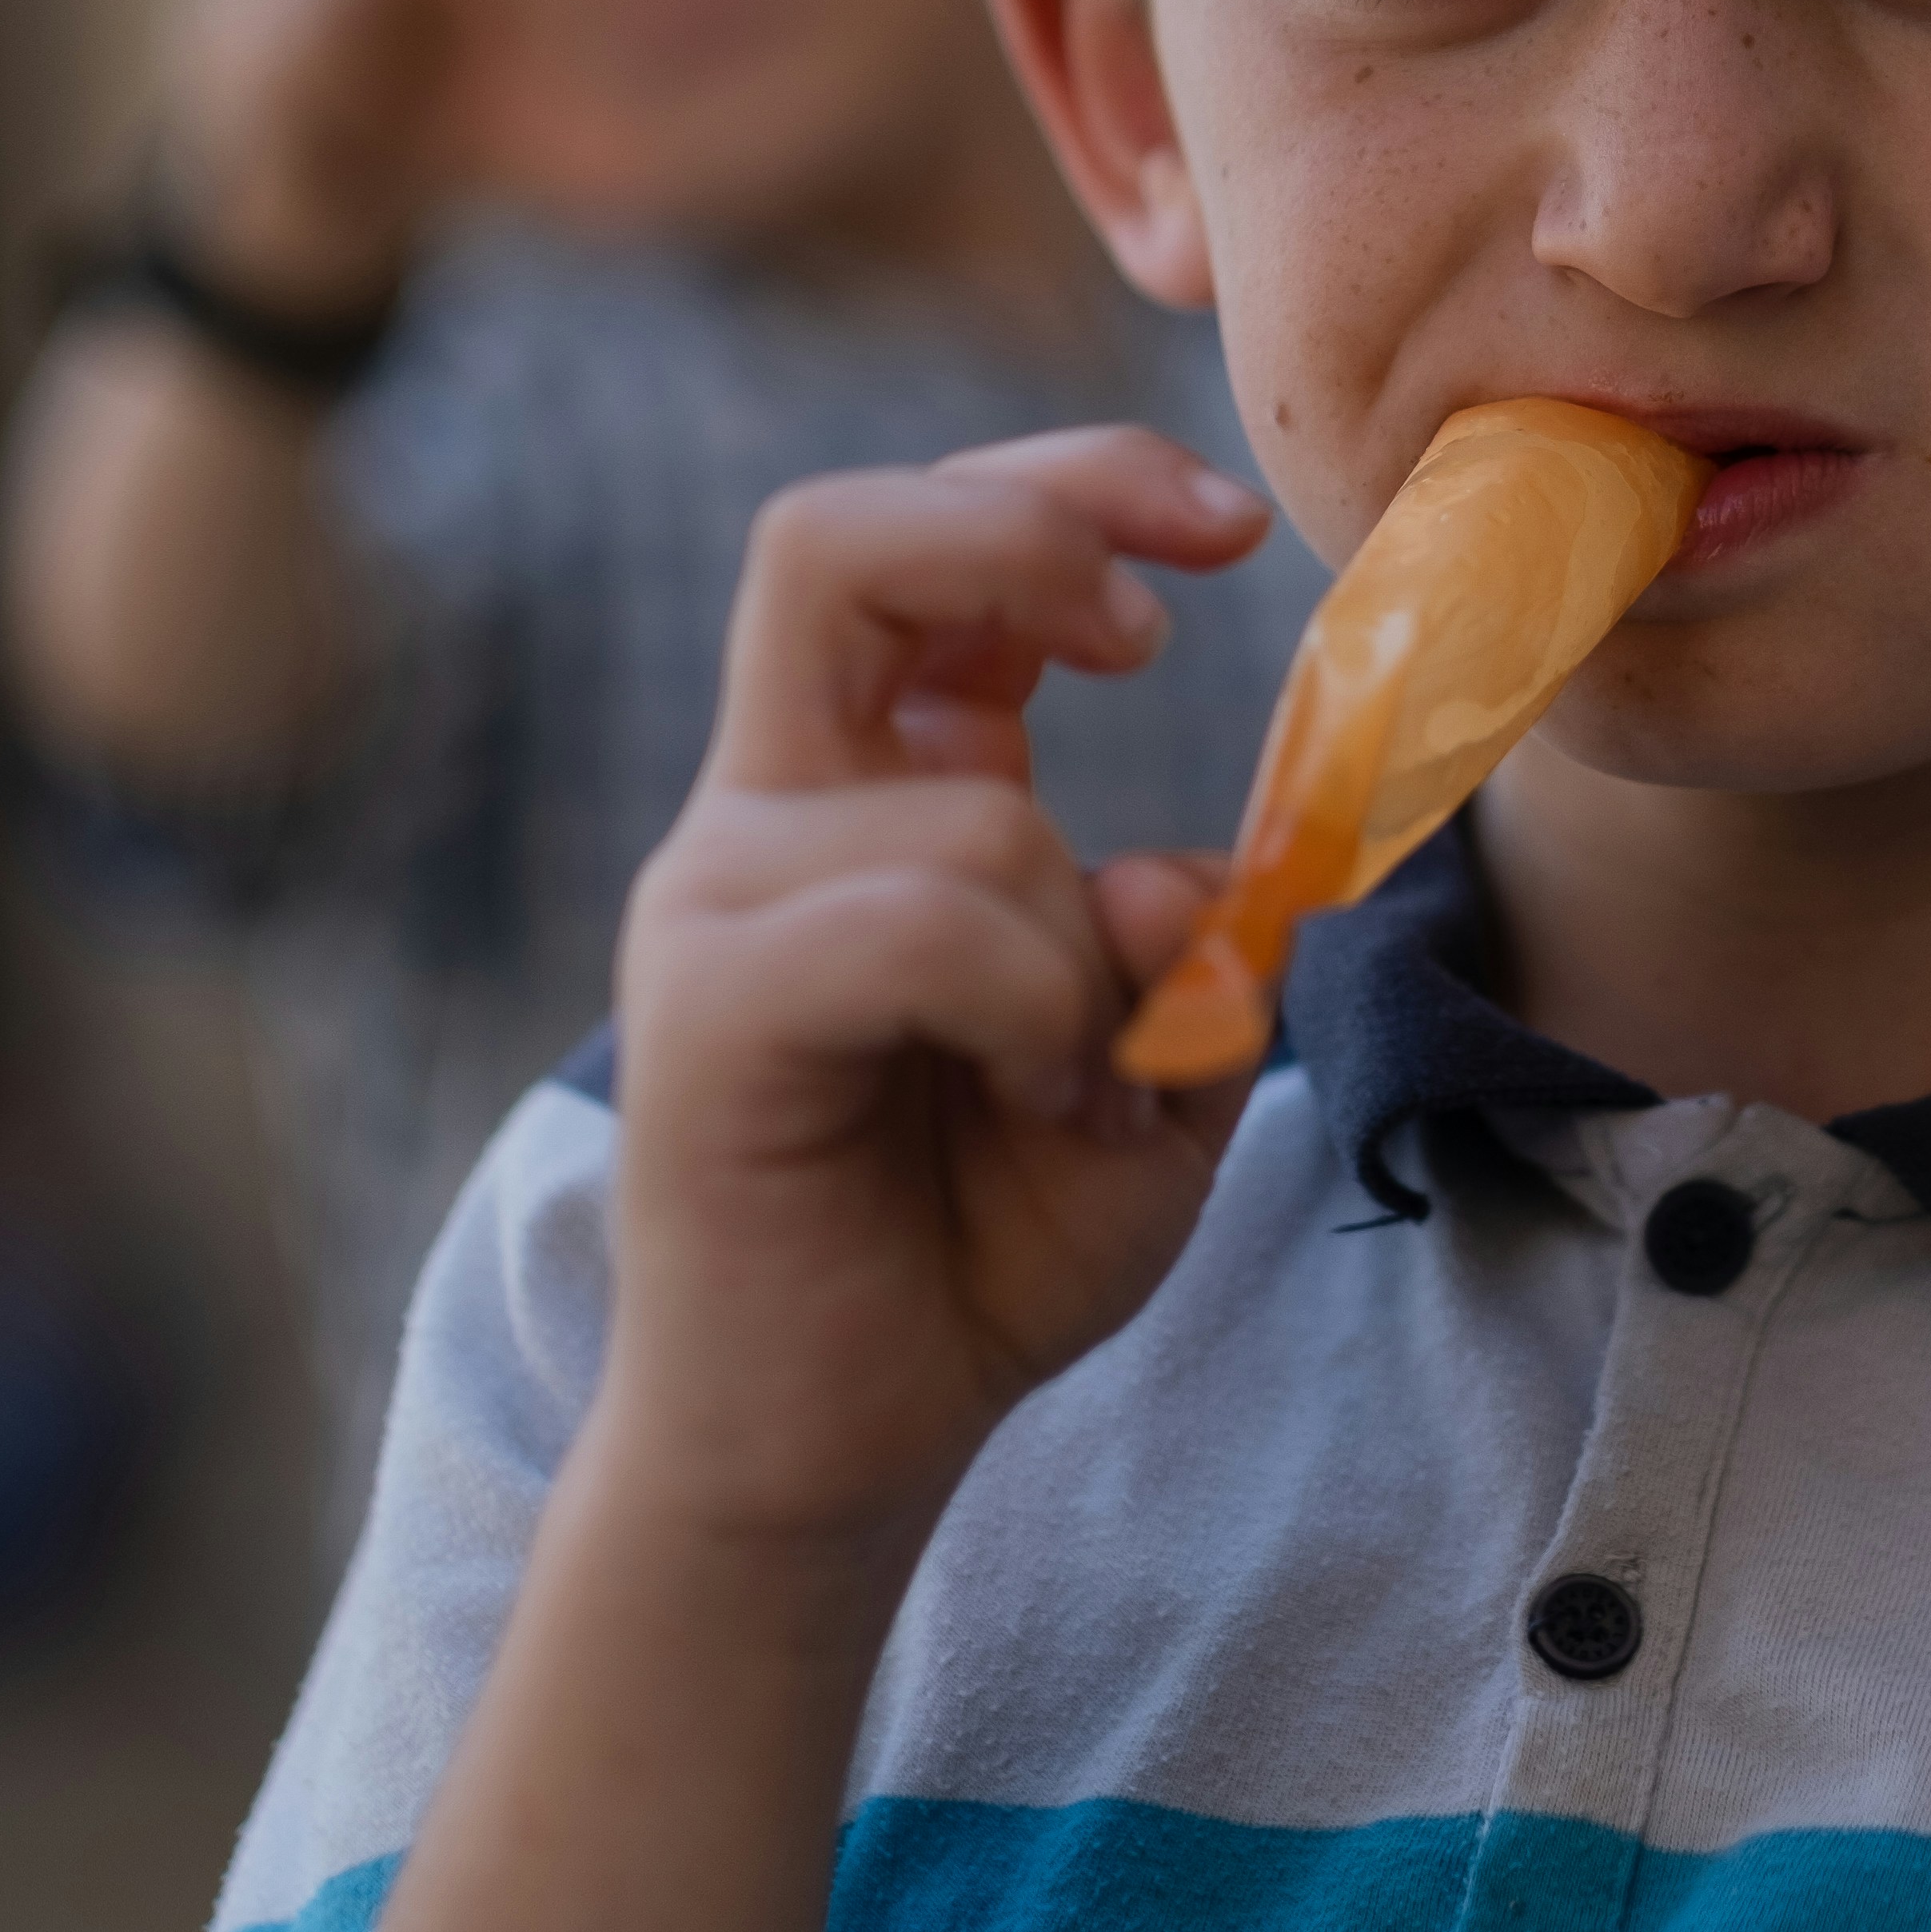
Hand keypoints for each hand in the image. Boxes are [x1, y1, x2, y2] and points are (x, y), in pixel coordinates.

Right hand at [601, 426, 1274, 1567]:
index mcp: (869, 787)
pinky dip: (1027, 1005)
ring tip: (1072, 1077)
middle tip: (1157, 631)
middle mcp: (771, 813)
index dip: (1071, 489)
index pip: (922, 540)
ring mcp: (716, 901)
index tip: (1225, 532)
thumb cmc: (981, 1246)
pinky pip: (918, 924)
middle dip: (1024, 529)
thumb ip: (1203, 948)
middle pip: (830, 537)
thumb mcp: (1160, 1069)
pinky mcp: (705, 1008)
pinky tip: (1029, 1096)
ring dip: (1079, 943)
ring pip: (962, 806)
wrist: (843, 1442)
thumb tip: (1184, 867)